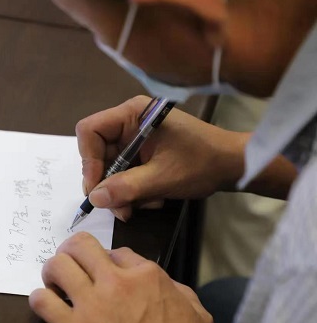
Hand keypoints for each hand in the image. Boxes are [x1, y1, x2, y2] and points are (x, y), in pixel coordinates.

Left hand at [29, 232, 222, 322]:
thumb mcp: (196, 311)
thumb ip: (174, 288)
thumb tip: (158, 281)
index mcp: (147, 275)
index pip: (116, 250)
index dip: (107, 260)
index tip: (104, 273)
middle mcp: (117, 282)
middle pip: (80, 246)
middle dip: (72, 251)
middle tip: (70, 265)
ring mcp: (94, 304)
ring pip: (57, 266)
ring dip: (52, 271)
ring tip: (55, 284)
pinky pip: (43, 302)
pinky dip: (39, 300)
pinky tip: (47, 306)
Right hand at [77, 95, 247, 220]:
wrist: (233, 166)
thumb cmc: (203, 163)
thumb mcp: (162, 178)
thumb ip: (126, 187)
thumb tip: (95, 198)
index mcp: (132, 114)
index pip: (90, 131)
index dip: (89, 160)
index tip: (96, 188)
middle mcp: (129, 123)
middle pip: (98, 154)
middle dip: (107, 184)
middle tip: (119, 208)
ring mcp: (135, 139)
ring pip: (110, 169)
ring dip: (122, 192)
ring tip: (140, 207)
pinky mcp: (142, 154)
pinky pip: (124, 174)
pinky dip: (132, 191)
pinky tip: (152, 199)